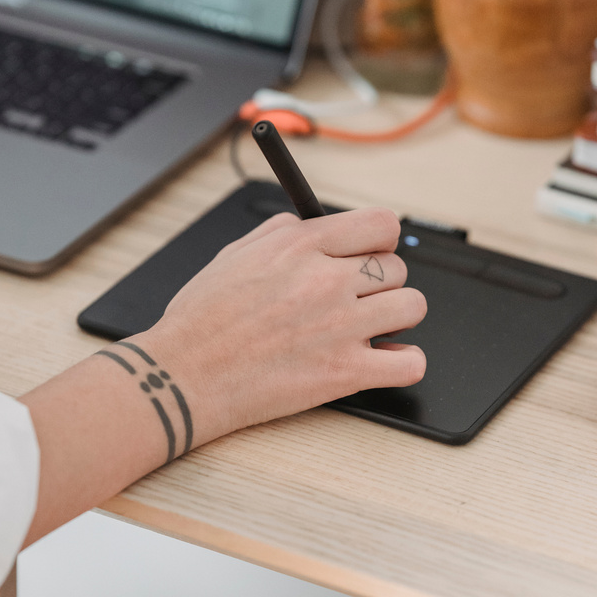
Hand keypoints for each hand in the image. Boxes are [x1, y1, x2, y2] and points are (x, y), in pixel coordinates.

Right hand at [139, 206, 426, 445]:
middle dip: (381, 284)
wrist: (184, 374)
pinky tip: (382, 361)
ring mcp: (340, 327)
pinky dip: (404, 363)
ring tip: (371, 330)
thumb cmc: (201, 320)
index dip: (380, 242)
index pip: (382, 225)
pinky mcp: (344, 373)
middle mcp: (327, 280)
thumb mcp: (236, 254)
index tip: (371, 255)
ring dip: (396, 318)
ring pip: (413, 307)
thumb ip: (282, 232)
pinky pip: (410, 363)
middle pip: (398, 268)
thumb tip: (312, 222)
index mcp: (303, 246)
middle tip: (356, 301)